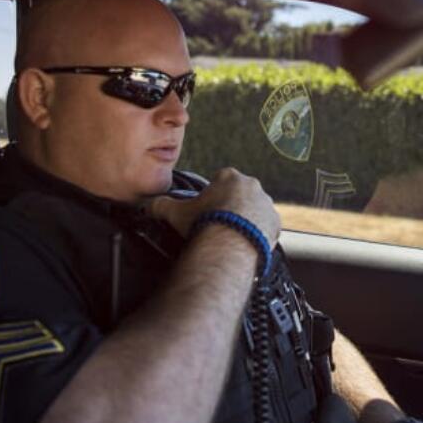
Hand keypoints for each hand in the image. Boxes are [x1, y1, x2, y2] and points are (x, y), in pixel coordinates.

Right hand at [151, 167, 281, 246]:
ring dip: (246, 219)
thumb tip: (148, 205)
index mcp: (229, 177)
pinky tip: (245, 244)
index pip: (220, 179)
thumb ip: (161, 204)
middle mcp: (252, 186)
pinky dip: (258, 234)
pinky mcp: (274, 223)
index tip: (208, 208)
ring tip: (232, 236)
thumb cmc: (204, 224)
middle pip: (239, 194)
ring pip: (255, 210)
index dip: (212, 194)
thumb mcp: (176, 212)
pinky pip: (266, 227)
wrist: (229, 245)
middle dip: (231, 206)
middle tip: (219, 223)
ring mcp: (265, 204)